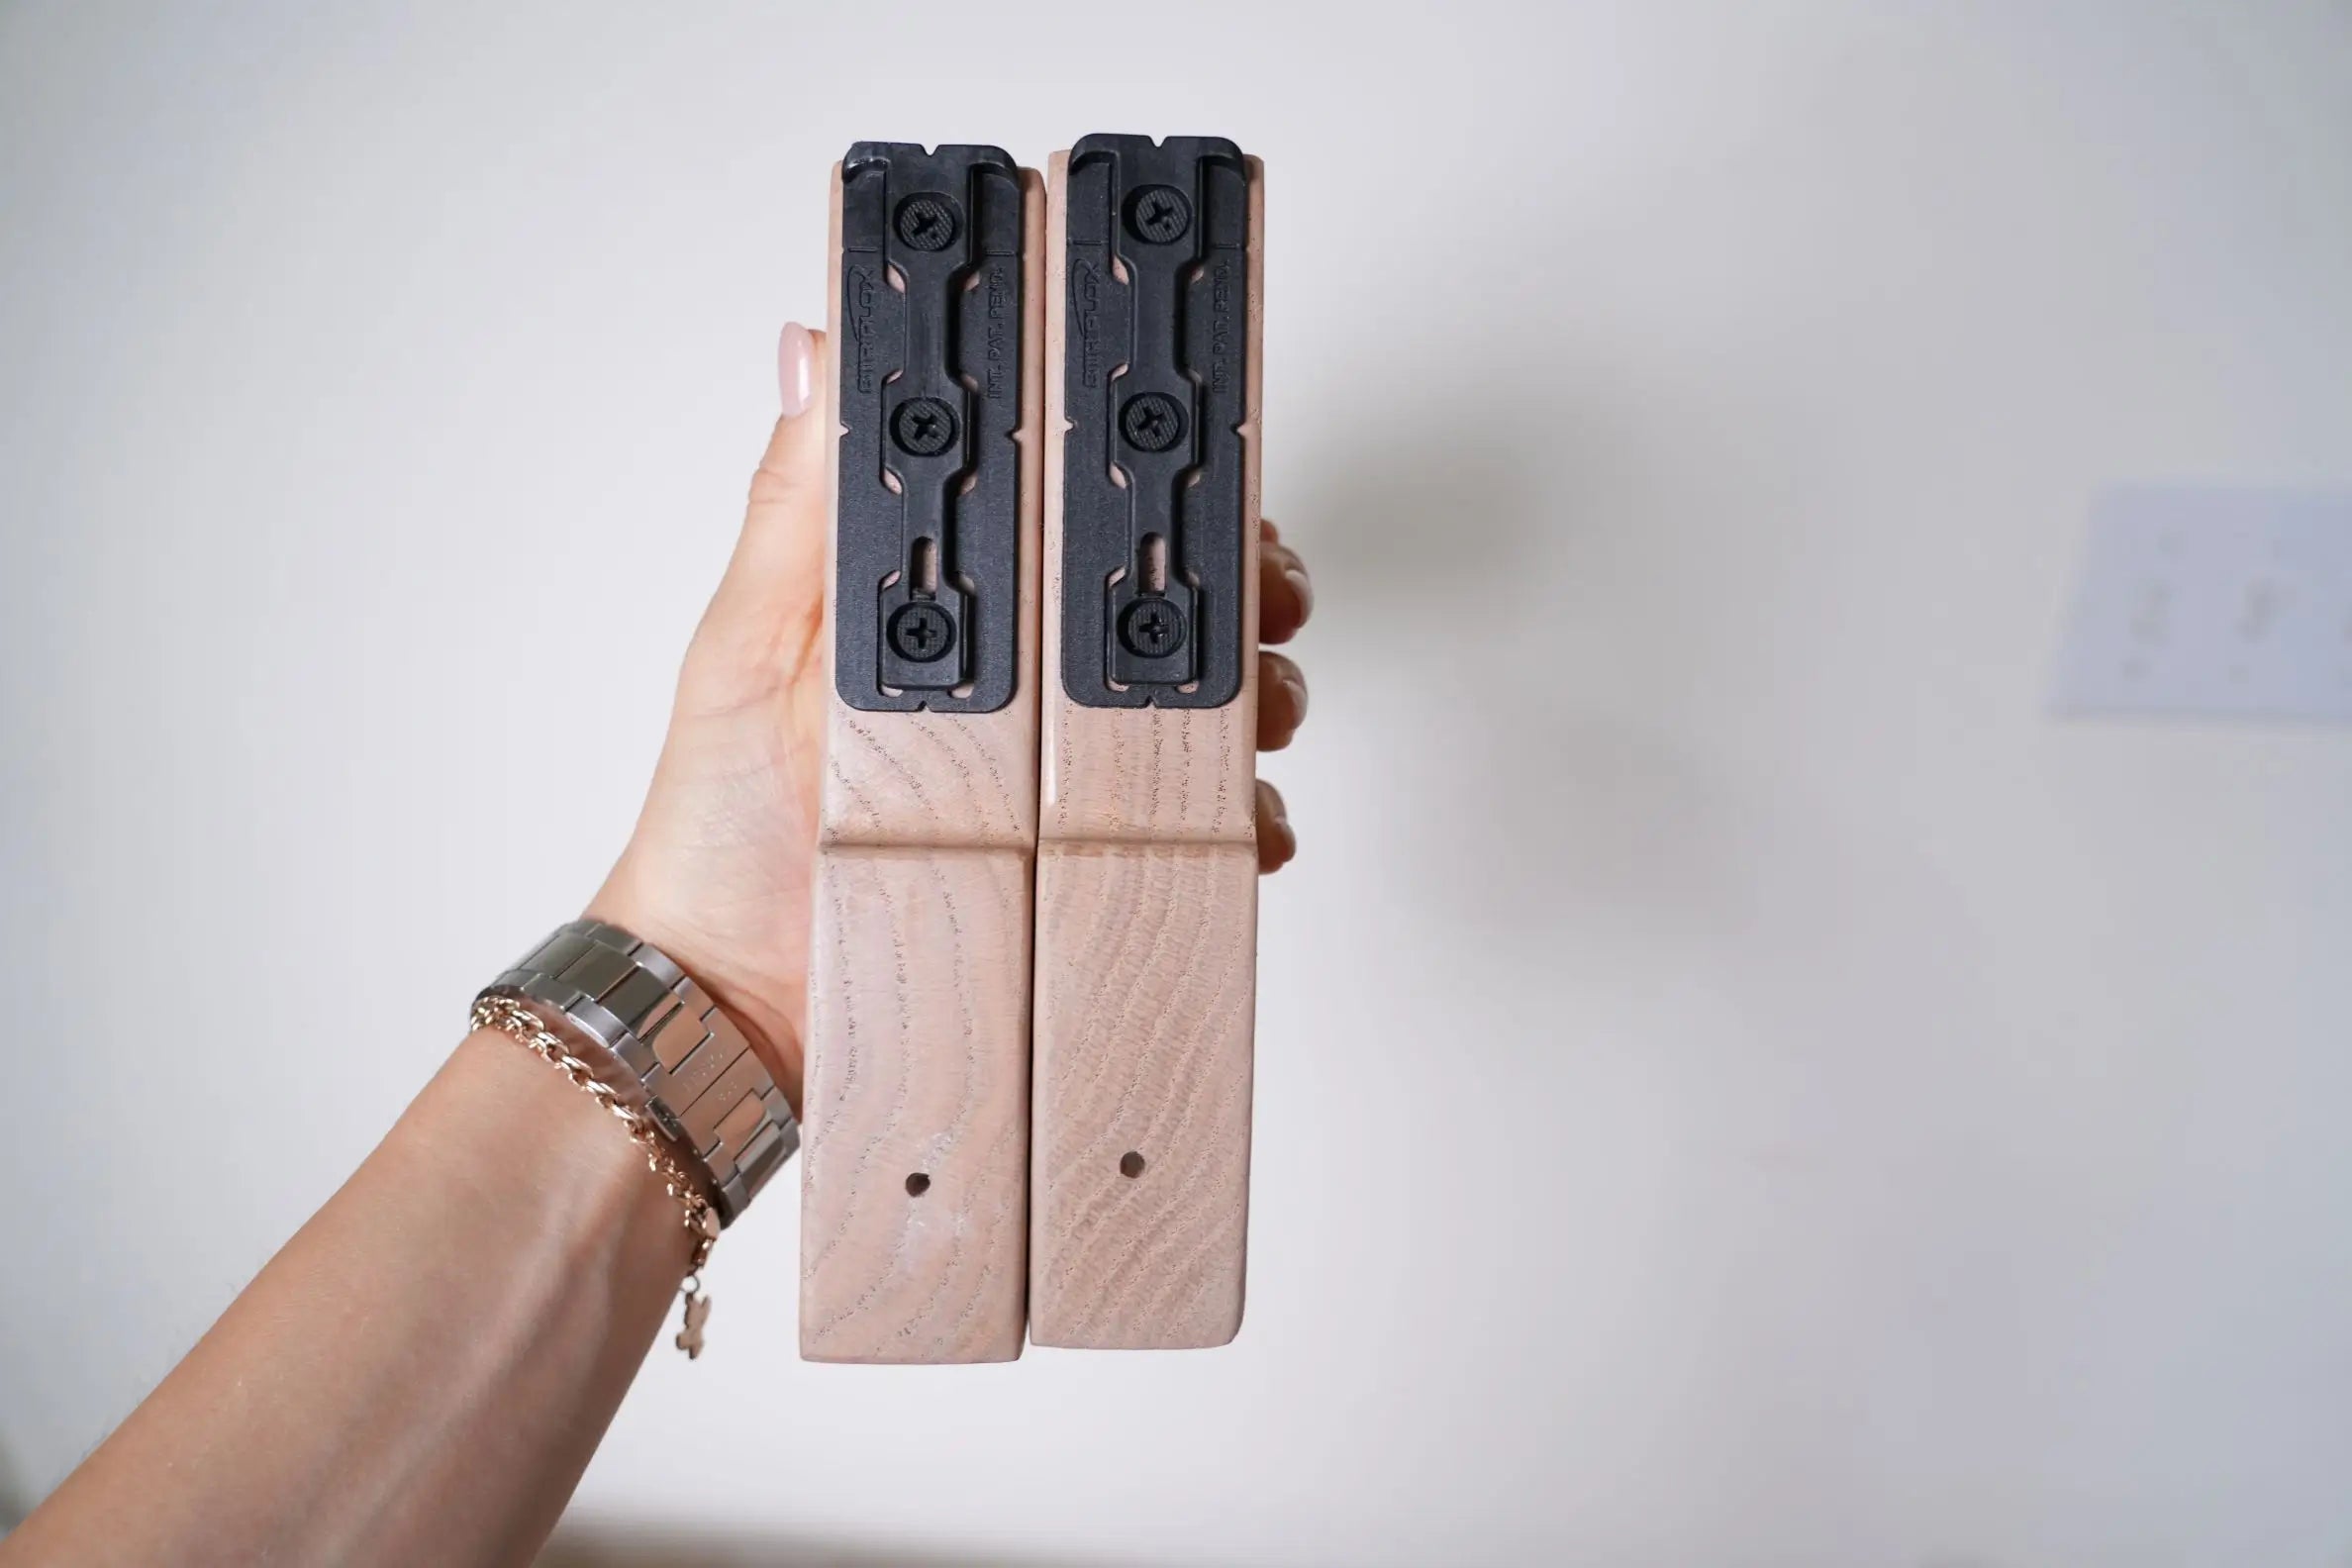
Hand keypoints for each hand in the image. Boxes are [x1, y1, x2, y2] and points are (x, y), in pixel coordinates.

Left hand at [591, 324, 1313, 1106]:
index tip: (1208, 463)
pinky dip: (1248, 823)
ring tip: (1257, 715)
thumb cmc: (719, 824)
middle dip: (1247, 585)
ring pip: (1215, 709)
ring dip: (1264, 697)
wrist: (729, 1002)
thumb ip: (796, 501)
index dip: (1155, 480)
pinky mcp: (1090, 865)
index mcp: (952, 606)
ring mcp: (1065, 777)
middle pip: (1174, 602)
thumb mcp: (749, 638)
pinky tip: (1244, 824)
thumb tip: (816, 348)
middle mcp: (1022, 682)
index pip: (1075, 513)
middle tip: (1264, 595)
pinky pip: (1203, 837)